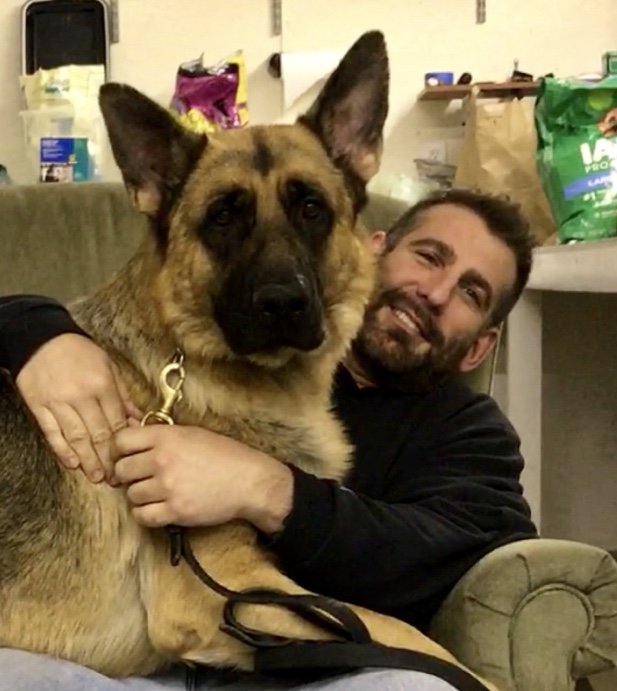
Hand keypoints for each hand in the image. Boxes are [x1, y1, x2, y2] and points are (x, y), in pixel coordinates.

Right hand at [16, 334, 140, 482]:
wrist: (42, 338)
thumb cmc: (79, 351)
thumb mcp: (109, 366)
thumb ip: (123, 395)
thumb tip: (139, 418)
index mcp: (102, 385)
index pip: (117, 422)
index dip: (124, 444)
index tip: (130, 459)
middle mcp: (81, 396)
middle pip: (98, 435)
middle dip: (108, 459)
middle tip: (115, 478)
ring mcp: (58, 403)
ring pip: (76, 438)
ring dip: (88, 460)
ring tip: (97, 477)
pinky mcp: (39, 407)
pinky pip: (52, 433)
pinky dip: (62, 450)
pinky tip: (72, 463)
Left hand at [113, 424, 292, 532]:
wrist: (250, 481)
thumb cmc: (224, 455)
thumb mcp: (192, 433)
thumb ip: (160, 433)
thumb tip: (129, 426)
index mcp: (167, 437)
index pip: (120, 440)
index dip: (120, 449)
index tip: (127, 456)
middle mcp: (163, 460)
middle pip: (122, 470)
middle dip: (129, 474)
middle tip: (142, 476)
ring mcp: (168, 487)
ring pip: (131, 494)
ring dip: (139, 495)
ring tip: (156, 492)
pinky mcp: (175, 511)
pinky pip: (142, 516)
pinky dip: (146, 514)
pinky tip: (157, 508)